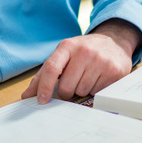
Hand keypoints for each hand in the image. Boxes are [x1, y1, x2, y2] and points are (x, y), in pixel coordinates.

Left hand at [21, 19, 140, 103]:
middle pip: (67, 86)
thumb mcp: (64, 54)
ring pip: (82, 91)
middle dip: (67, 91)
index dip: (45, 87)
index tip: (41, 101)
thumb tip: (27, 95)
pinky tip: (99, 78)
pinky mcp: (114, 71)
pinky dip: (95, 90)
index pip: (52, 68)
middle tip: (73, 82)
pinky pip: (97, 93)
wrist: (114, 42)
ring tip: (88, 77)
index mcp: (68, 46)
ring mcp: (101, 61)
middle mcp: (85, 51)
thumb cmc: (84, 51)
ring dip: (82, 90)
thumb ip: (45, 74)